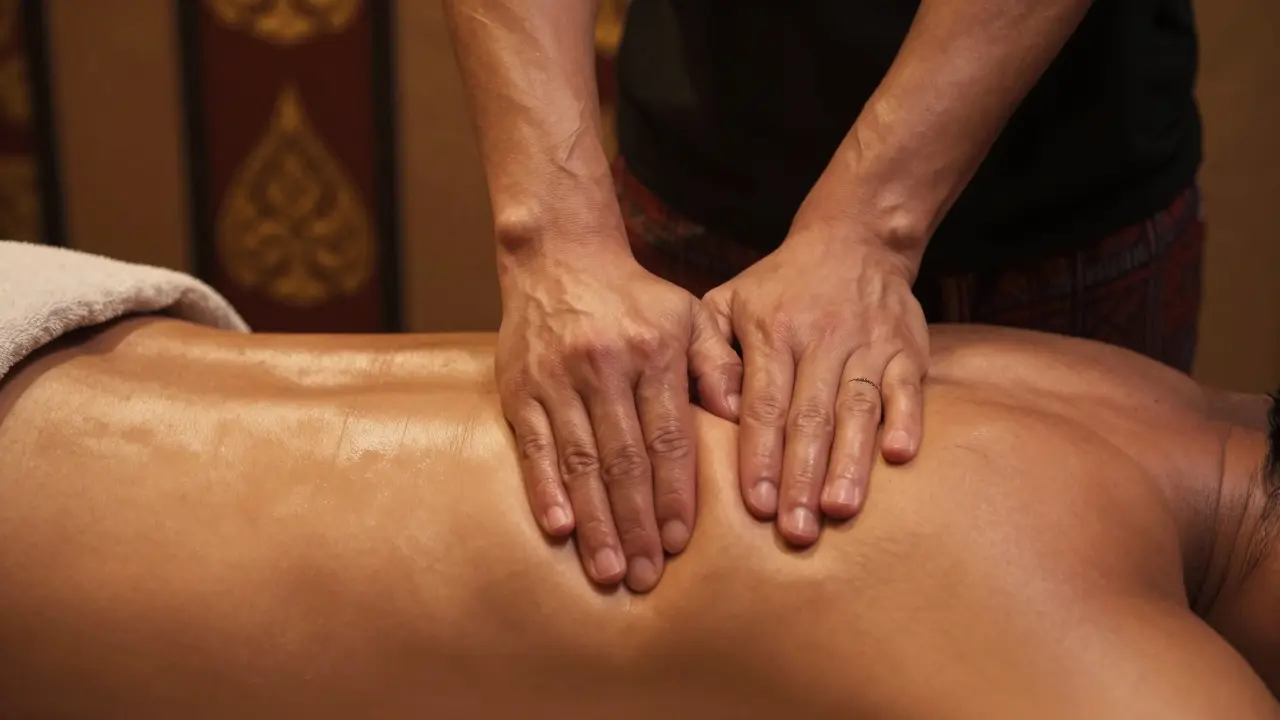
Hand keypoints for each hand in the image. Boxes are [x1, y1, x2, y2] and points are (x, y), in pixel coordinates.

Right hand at [497, 244, 740, 591]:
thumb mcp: (687, 315)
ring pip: (580, 461)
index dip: (674, 494)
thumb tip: (746, 418)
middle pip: (624, 459)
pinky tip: (558, 529)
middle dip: (637, 524)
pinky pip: (533, 446)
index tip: (680, 543)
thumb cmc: (633, 297)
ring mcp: (557, 379)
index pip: (668, 436)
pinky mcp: (520, 387)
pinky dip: (545, 489)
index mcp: (652, 352)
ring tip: (608, 569)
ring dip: (594, 521)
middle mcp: (605, 368)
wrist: (558, 255)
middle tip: (646, 577)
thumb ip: (717, 366)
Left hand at [702, 228, 928, 545]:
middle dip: (802, 477)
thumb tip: (715, 409)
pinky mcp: (908, 349)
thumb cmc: (777, 288)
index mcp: (772, 330)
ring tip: (840, 510)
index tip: (756, 504)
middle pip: (810, 416)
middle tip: (796, 531)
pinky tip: (899, 457)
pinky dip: (907, 421)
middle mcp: (820, 338)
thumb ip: (707, 353)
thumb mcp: (724, 302)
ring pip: (858, 408)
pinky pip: (908, 389)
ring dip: (851, 462)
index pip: (764, 402)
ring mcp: (868, 344)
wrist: (853, 238)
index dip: (761, 455)